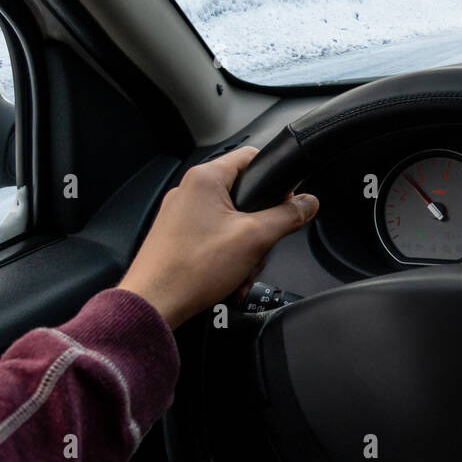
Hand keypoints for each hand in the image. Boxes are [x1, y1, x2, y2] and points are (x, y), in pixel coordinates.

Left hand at [118, 146, 318, 327]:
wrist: (154, 305)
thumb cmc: (190, 270)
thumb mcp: (255, 238)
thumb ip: (288, 215)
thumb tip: (308, 203)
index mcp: (205, 179)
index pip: (252, 157)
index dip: (276, 178)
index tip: (286, 200)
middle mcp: (189, 191)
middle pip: (244, 194)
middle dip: (260, 226)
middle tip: (261, 245)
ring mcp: (181, 215)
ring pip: (231, 221)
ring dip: (246, 248)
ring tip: (242, 269)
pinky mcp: (178, 236)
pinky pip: (215, 237)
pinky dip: (228, 256)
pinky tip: (231, 277)